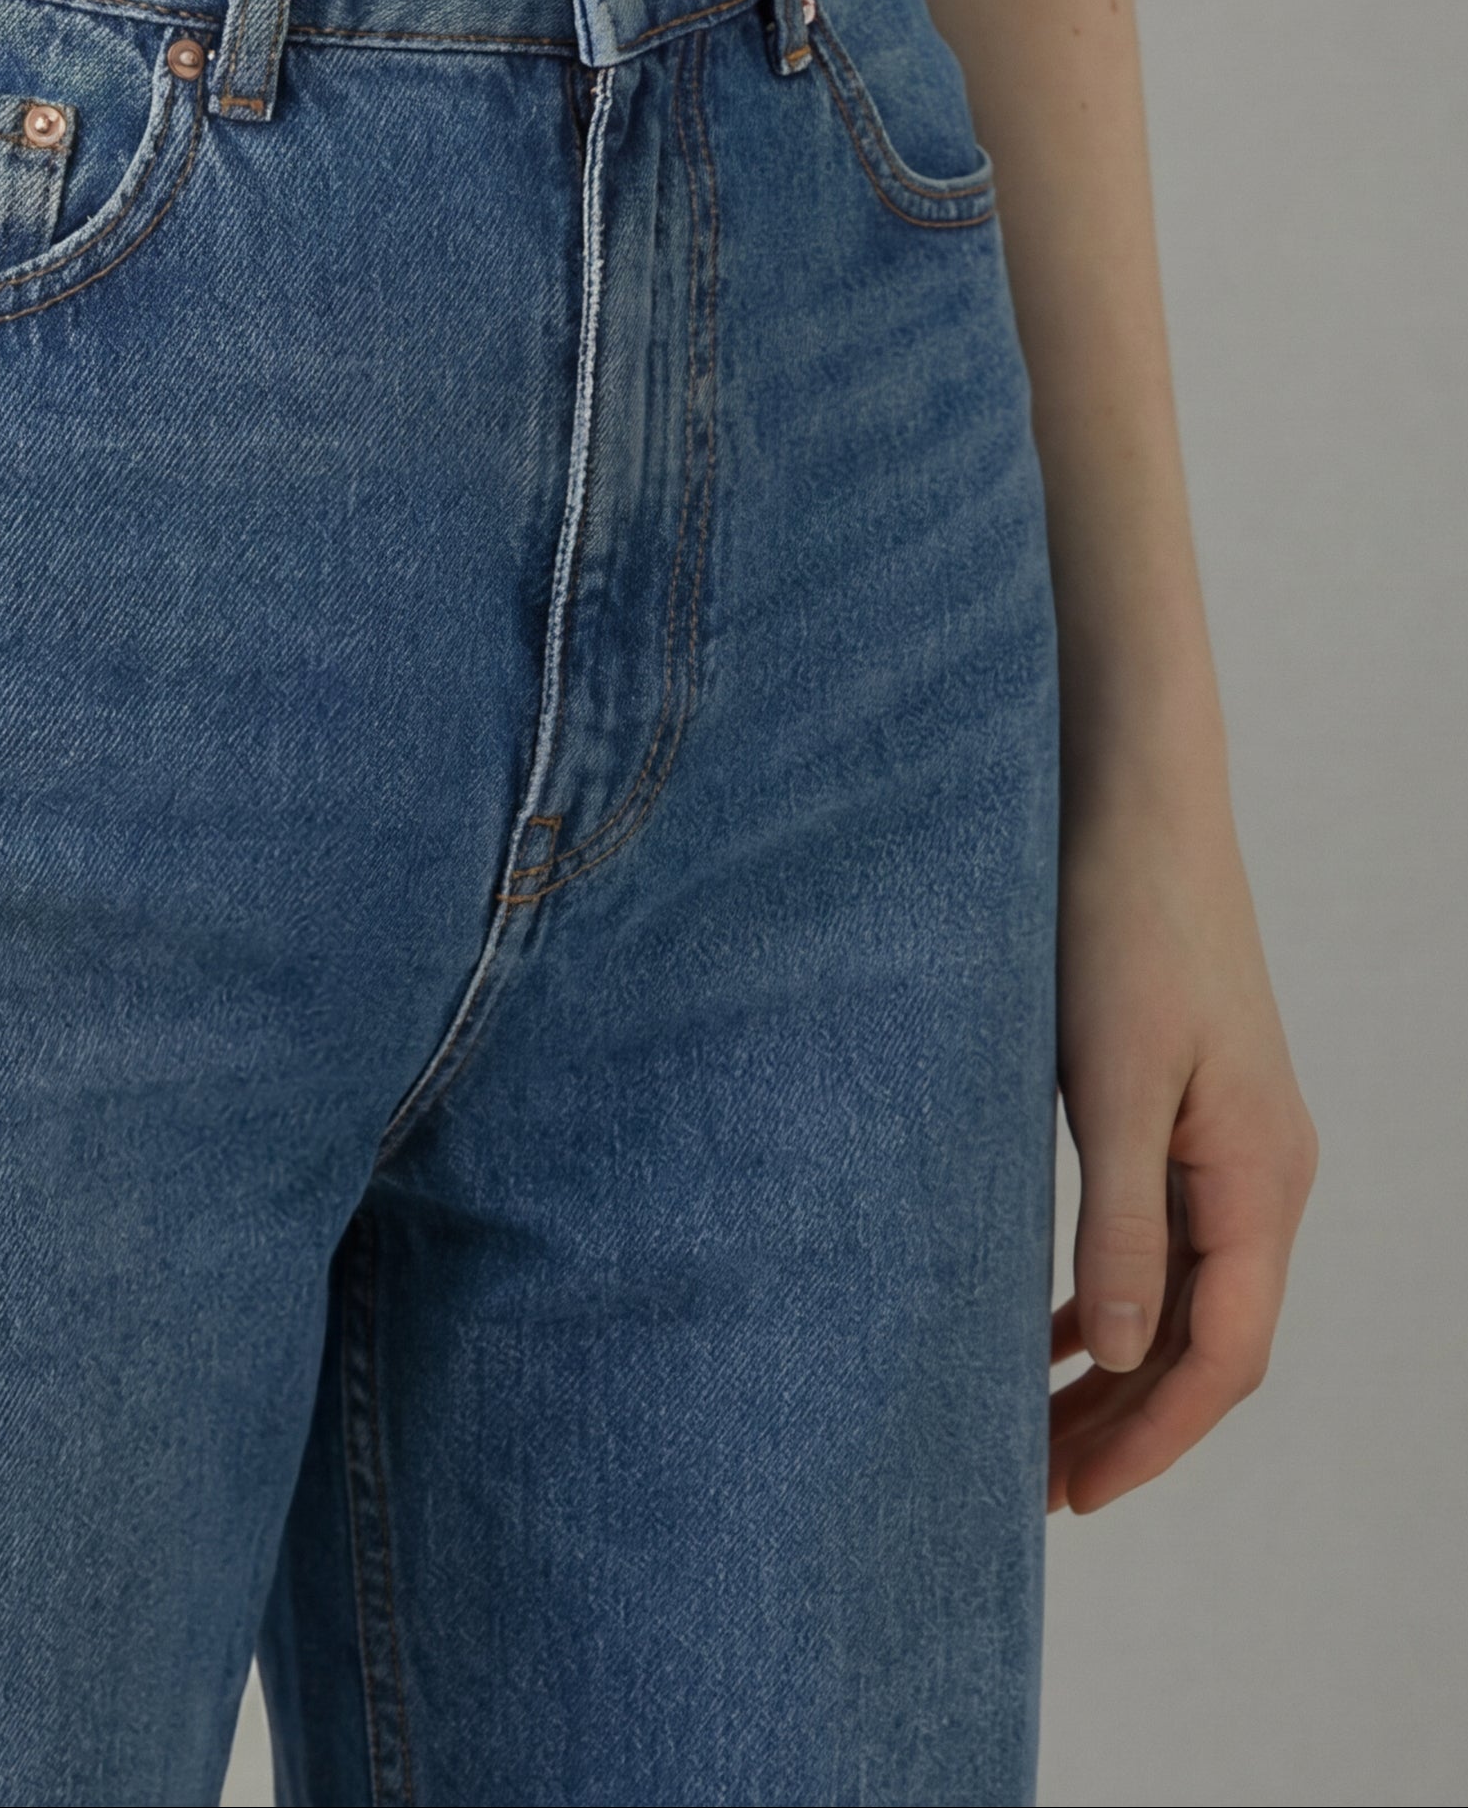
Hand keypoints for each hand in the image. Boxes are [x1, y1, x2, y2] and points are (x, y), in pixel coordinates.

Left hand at [1050, 784, 1314, 1512]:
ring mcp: (1230, 1144)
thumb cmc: (1120, 922)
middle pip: (1207, 1340)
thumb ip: (1120, 1216)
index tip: (1080, 1496)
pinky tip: (1054, 1329)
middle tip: (1039, 1492)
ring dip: (1118, 1367)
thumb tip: (1127, 1351)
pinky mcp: (1187, 1111)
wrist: (1132, 803)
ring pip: (1183, 1295)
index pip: (1225, 1353)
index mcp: (1260, 1178)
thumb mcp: (1110, 1078)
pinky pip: (1163, 1239)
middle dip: (1129, 1422)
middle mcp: (1263, 1175)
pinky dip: (1113, 1294)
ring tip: (1035, 1434)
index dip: (1153, 1435)